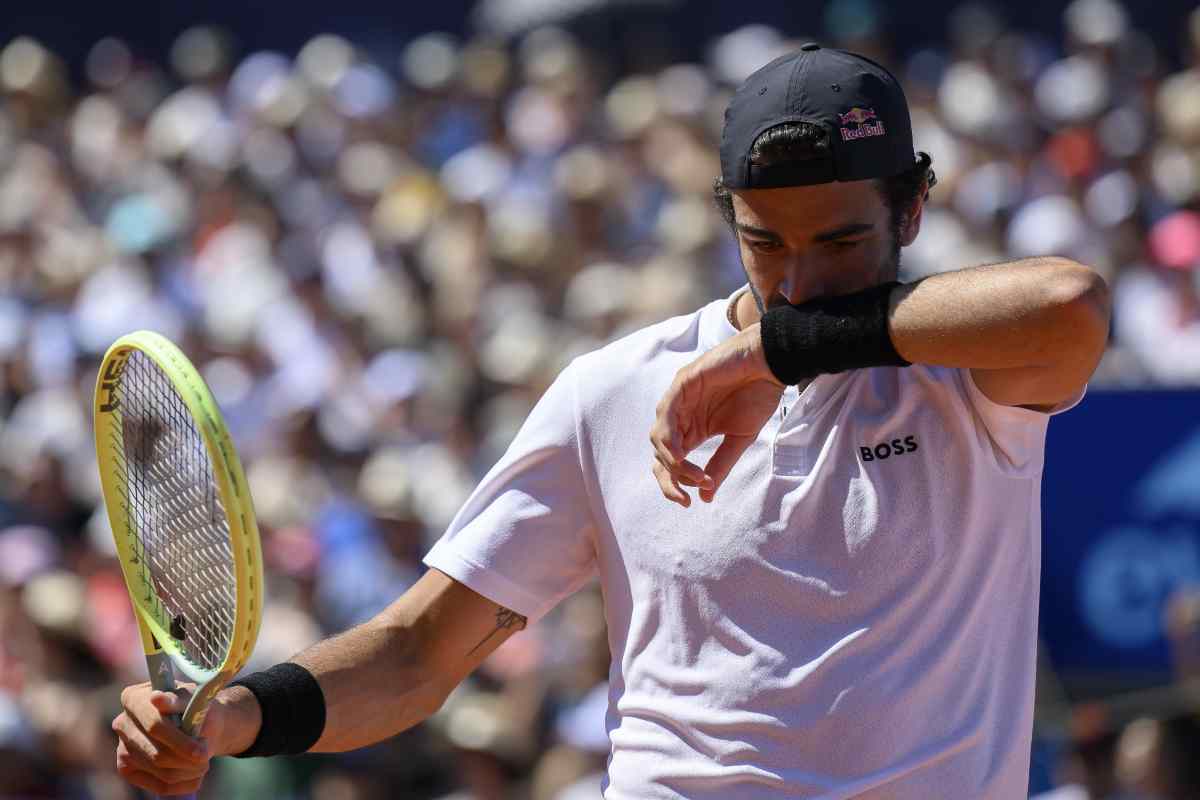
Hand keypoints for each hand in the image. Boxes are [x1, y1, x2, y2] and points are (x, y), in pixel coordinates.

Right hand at [112, 682, 225, 795]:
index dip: (179, 741)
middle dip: (186, 759)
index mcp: (134, 698)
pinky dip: (182, 783)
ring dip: (188, 771)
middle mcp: (122, 722)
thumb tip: (156, 699)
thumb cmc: (195, 707)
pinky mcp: (126, 768)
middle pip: (156, 753)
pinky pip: (157, 784)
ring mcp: (122, 747)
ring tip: (204, 763)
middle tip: (206, 758)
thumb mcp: (195, 699)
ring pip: (159, 770)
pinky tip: (195, 774)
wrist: (198, 723)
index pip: (155, 725)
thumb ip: (179, 700)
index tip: (201, 751)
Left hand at [650, 324, 784, 504]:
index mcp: (692, 431)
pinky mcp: (683, 383)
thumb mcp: (739, 439)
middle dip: (669, 479)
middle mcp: (682, 417)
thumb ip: (720, 465)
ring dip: (672, 461)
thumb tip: (705, 496)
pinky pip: (667, 414)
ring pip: (659, 437)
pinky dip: (670, 436)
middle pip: (659, 454)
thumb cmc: (757, 396)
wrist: (771, 365)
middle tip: (685, 496)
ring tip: (692, 473)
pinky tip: (680, 453)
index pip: (670, 462)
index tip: (689, 502)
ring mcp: (679, 400)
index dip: (672, 484)